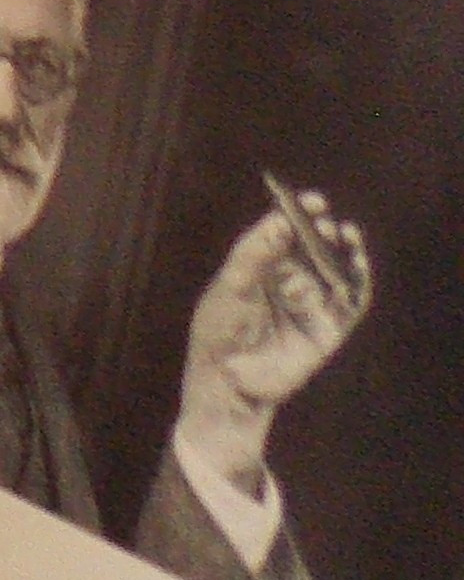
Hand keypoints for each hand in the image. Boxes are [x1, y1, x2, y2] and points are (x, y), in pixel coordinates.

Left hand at [172, 191, 372, 482]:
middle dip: (322, 230)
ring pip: (337, 270)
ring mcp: (311, 304)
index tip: (310, 200)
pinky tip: (356, 264)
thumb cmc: (219, 329)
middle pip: (315, 247)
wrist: (227, 379)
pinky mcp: (329, 328)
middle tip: (324, 218)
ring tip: (344, 233)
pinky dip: (359, 281)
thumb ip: (256, 254)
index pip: (285, 233)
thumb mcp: (232, 284)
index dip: (299, 215)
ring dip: (346, 250)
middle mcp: (289, 282)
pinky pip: (352, 301)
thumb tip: (282, 221)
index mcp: (262, 267)